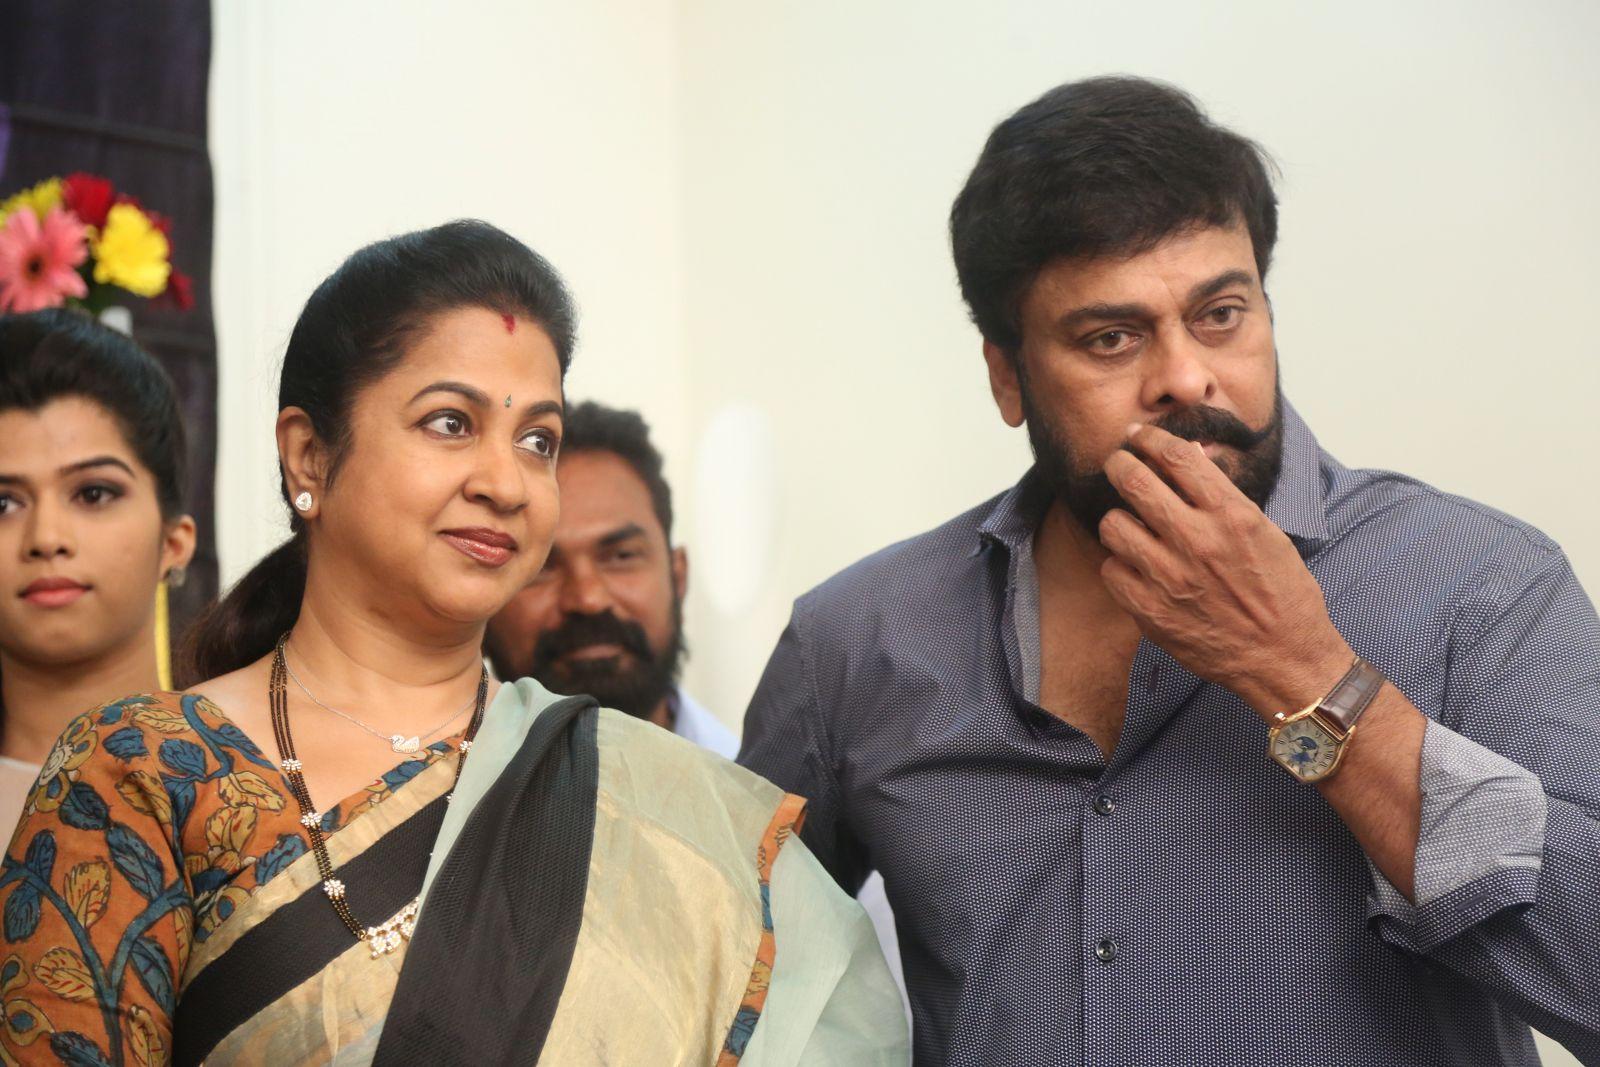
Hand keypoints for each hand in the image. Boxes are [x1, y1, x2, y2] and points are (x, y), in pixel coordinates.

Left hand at [1097, 423, 1350, 717]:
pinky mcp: (1151, 611)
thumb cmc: (1282, 594)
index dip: (1150, 439)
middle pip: (1133, 481)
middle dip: (1119, 465)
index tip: (1138, 437)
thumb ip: (1222, 498)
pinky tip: (1136, 568)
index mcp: (1231, 515)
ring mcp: (1171, 577)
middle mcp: (1198, 540)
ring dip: (1119, 521)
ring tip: (1131, 527)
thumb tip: (1189, 458)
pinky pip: (1111, 570)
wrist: (1285, 658)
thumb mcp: (1264, 533)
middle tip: (1118, 465)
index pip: (1176, 456)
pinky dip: (1119, 566)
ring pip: (1113, 525)